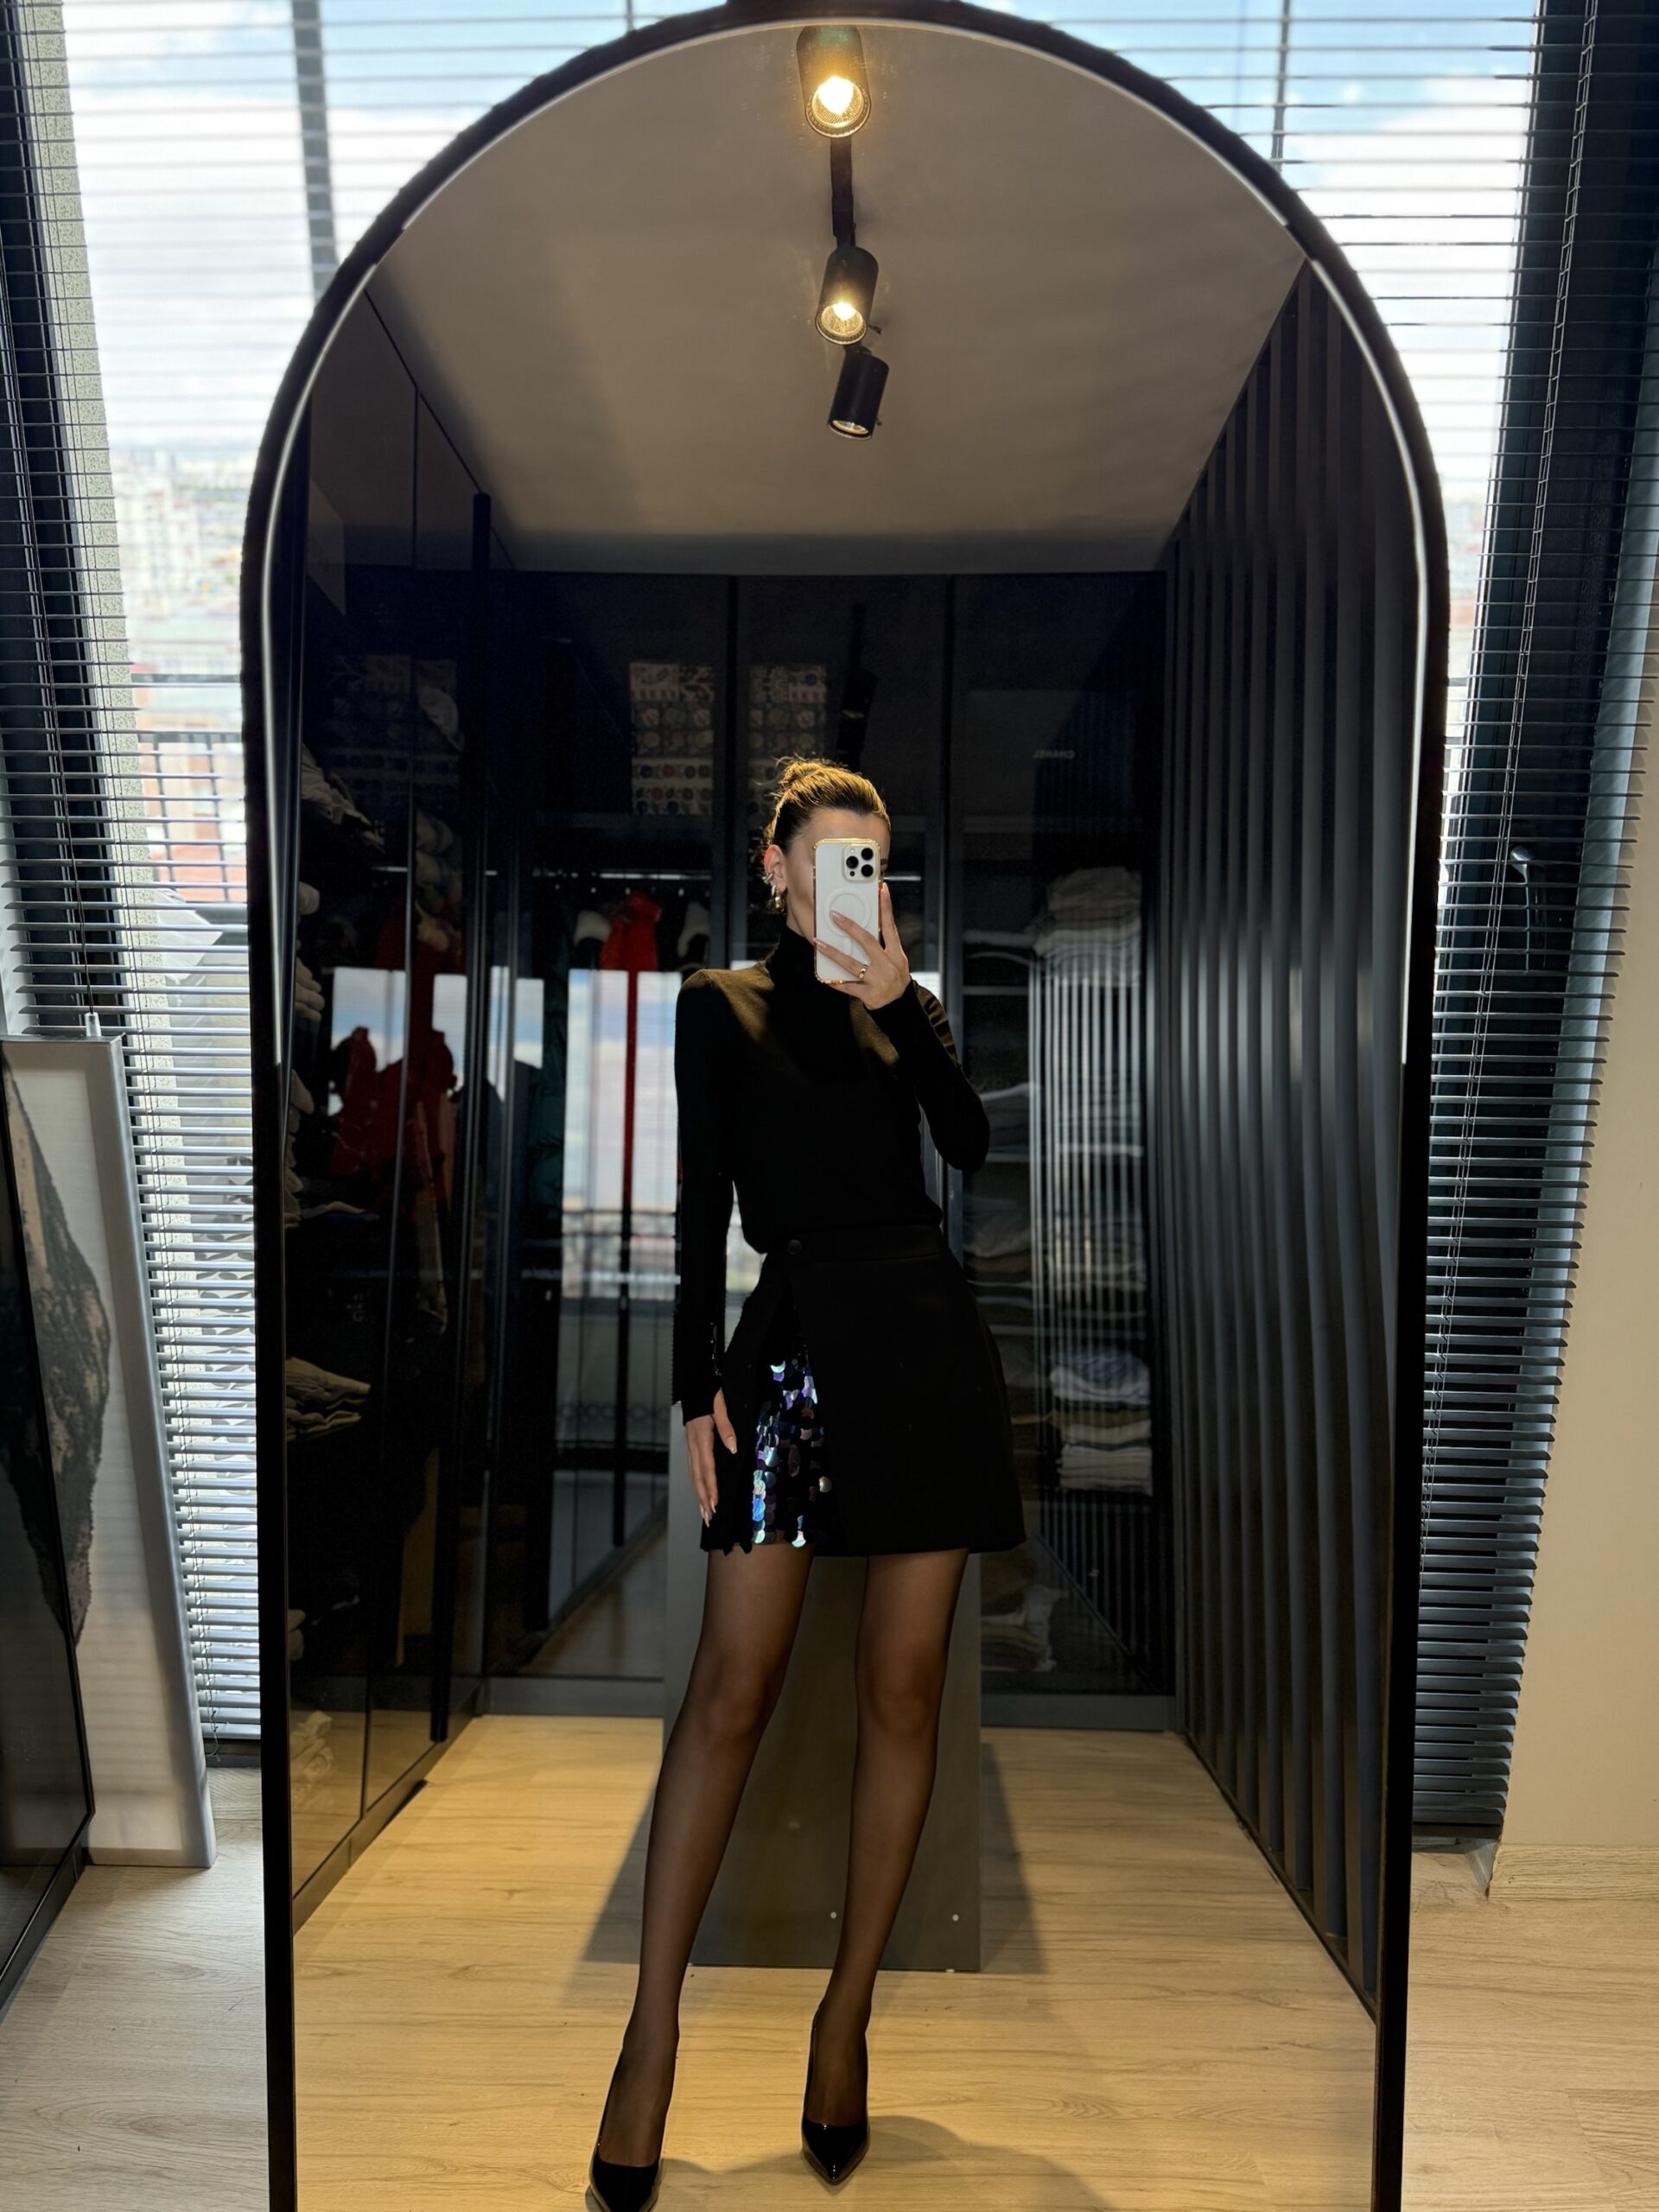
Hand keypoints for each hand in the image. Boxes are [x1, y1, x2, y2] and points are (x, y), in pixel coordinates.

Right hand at [685, 1387, 735, 1525]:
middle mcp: (693, 1445)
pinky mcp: (691, 1445)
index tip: (715, 1503)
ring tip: (704, 1512)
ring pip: (693, 1475)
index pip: (706, 1468)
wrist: (695, 1385)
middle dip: (703, 1498)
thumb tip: (732, 1449)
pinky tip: (701, 1492)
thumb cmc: (710, 1395)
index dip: (711, 1487)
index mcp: (701, 1437)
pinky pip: (693, 1468)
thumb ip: (726, 1428)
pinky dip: (697, 1483)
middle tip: (709, 1517)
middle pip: (697, 1476)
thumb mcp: (720, 1407)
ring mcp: (690, 1446)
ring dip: (699, 1494)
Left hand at [814, 879, 910, 1009]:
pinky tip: (823, 976)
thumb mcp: (897, 961)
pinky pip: (847, 987)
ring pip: (852, 964)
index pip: (890, 927)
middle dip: (850, 927)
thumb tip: (863, 927)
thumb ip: (884, 945)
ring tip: (818, 942)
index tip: (881, 889)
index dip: (886, 907)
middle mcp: (888, 966)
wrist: (900, 1007)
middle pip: (867, 942)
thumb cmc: (895, 979)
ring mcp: (878, 981)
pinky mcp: (868, 995)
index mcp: (896, 955)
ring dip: (833, 952)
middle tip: (834, 915)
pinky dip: (835, 982)